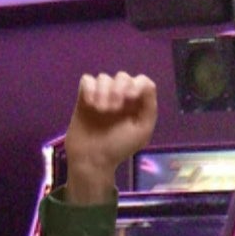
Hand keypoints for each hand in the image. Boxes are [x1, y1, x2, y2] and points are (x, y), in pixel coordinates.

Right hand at [63, 72, 157, 204]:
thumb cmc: (118, 148)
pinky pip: (87, 80)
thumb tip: (147, 85)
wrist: (91, 159)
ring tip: (101, 110)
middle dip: (118, 89)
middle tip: (114, 108)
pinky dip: (89, 88)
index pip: (142, 81)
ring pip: (104, 77)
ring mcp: (102, 96)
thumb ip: (149, 108)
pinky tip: (89, 104)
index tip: (131, 97)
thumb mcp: (141, 132)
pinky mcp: (85, 97)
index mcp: (136, 105)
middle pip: (122, 76)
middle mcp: (120, 97)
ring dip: (103, 91)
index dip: (137, 84)